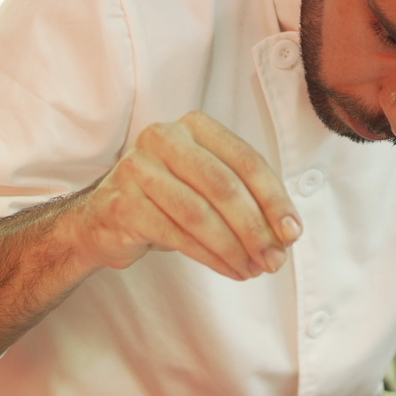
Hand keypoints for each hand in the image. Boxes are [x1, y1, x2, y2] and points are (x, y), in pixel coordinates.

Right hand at [70, 111, 301, 280]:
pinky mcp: (125, 203)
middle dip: (255, 229)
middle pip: (224, 187)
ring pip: (200, 214)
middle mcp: (164, 138)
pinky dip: (210, 257)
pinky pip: (177, 235)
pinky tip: (229, 269)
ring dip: (234, 248)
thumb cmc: (166, 201)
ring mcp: (139, 168)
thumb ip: (244, 199)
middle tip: (275, 260)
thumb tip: (285, 234)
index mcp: (194, 126)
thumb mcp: (206, 187)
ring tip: (253, 270)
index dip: (274, 199)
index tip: (292, 233)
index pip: (245, 160)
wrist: (103, 219)